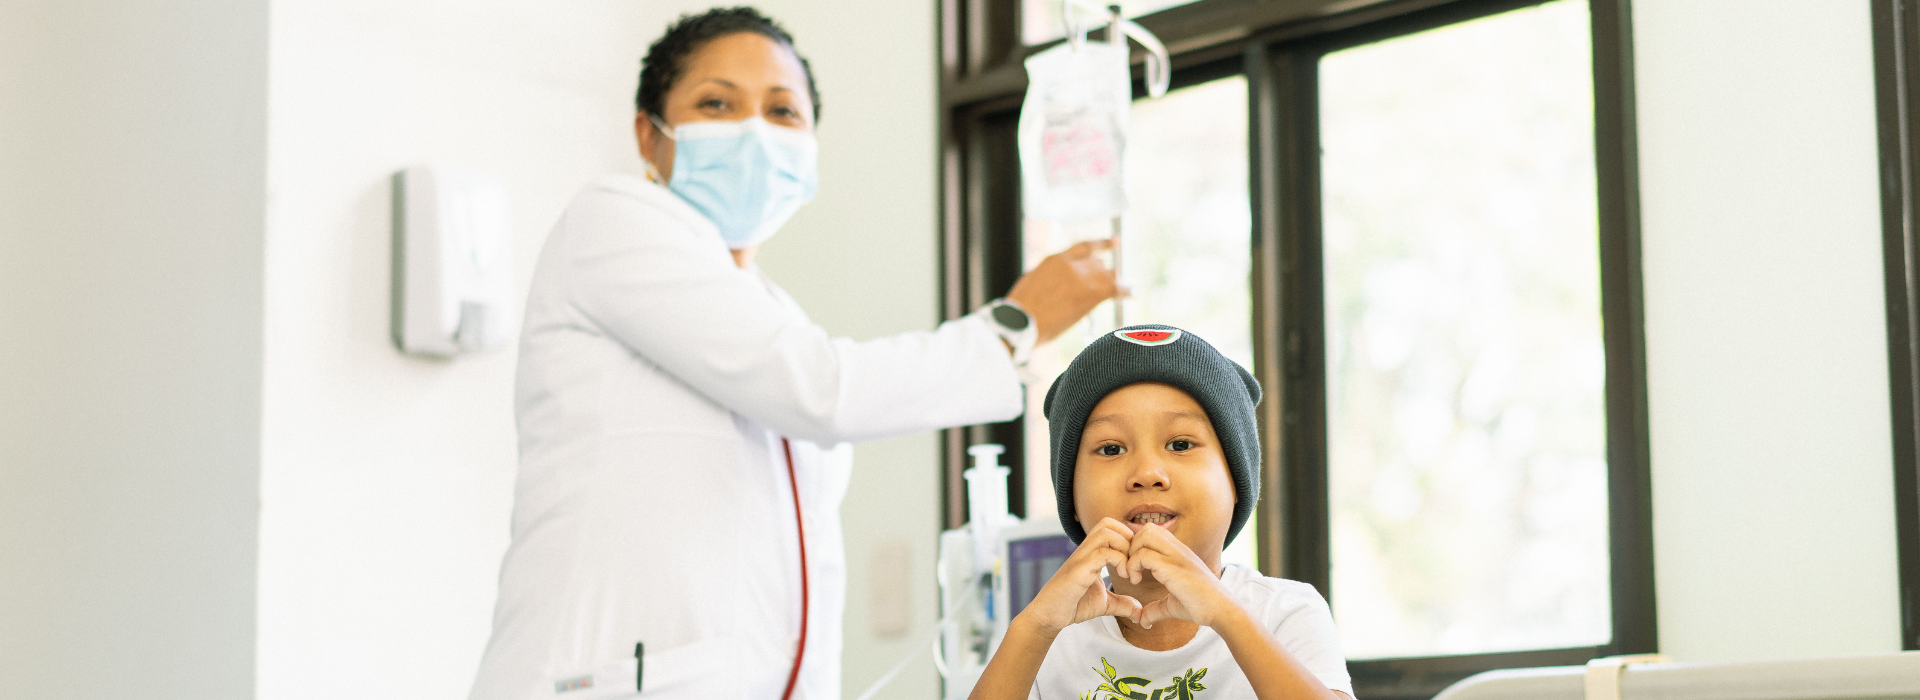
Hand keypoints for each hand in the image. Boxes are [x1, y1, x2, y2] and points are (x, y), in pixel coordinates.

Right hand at [1005, 238, 1124, 342]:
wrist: (1021, 324)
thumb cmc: (1020, 311)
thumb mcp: (1033, 283)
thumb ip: (1051, 277)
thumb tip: (1062, 283)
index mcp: (1055, 260)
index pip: (1085, 247)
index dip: (1102, 244)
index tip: (1116, 242)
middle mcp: (1072, 265)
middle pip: (1098, 264)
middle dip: (1102, 272)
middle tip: (1108, 280)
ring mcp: (1082, 278)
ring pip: (1107, 276)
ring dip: (1111, 283)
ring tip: (1119, 289)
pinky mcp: (1090, 294)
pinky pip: (1116, 289)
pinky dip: (1126, 291)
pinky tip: (1133, 293)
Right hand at [1013, 518, 1141, 637]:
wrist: (1048, 616)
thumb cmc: (1073, 606)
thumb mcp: (1104, 603)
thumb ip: (1122, 603)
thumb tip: (1140, 611)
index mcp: (1091, 553)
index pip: (1110, 527)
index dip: (1129, 538)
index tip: (1137, 562)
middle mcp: (1085, 551)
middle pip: (1108, 523)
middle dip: (1128, 538)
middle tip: (1135, 562)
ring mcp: (1080, 559)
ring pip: (1105, 533)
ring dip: (1124, 548)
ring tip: (1129, 571)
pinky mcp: (1078, 572)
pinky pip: (1101, 554)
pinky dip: (1119, 561)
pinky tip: (1124, 577)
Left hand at [1122, 523, 1243, 629]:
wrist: (1222, 611)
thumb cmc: (1201, 607)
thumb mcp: (1172, 605)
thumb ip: (1156, 609)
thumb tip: (1143, 621)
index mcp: (1178, 553)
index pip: (1153, 532)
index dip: (1137, 547)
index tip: (1134, 569)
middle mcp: (1177, 550)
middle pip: (1147, 529)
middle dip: (1132, 546)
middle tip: (1130, 569)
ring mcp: (1176, 556)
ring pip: (1144, 535)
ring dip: (1131, 553)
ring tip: (1132, 575)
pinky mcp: (1173, 568)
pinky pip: (1143, 555)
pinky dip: (1133, 566)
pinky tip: (1136, 582)